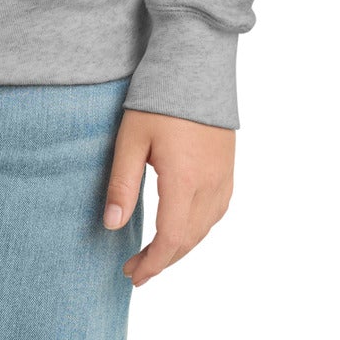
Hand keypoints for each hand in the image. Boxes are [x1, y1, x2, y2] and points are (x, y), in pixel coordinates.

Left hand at [102, 108, 233, 287]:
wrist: (196, 65)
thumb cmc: (159, 99)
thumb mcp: (131, 139)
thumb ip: (122, 183)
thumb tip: (112, 225)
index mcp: (185, 181)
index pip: (171, 239)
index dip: (152, 263)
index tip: (132, 274)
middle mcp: (210, 186)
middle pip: (188, 240)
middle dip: (161, 260)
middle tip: (135, 269)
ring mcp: (223, 178)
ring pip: (204, 230)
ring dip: (180, 248)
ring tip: (155, 254)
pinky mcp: (227, 169)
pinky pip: (215, 213)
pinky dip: (197, 230)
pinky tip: (182, 229)